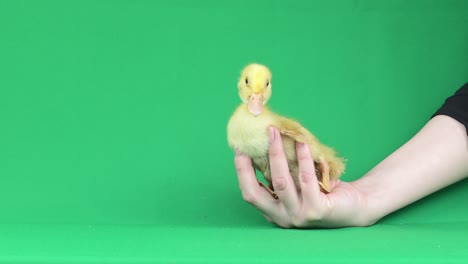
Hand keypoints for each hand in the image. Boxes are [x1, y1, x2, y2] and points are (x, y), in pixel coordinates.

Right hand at [234, 127, 374, 227]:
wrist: (357, 206)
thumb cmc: (324, 190)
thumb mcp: (297, 184)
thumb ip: (283, 172)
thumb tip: (268, 141)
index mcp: (274, 211)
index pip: (250, 192)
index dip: (241, 172)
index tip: (239, 149)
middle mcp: (283, 217)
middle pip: (254, 193)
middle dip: (247, 166)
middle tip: (249, 141)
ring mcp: (299, 216)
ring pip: (280, 182)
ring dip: (276, 154)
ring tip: (275, 132)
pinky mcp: (316, 210)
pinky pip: (306, 179)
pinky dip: (303, 158)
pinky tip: (302, 143)